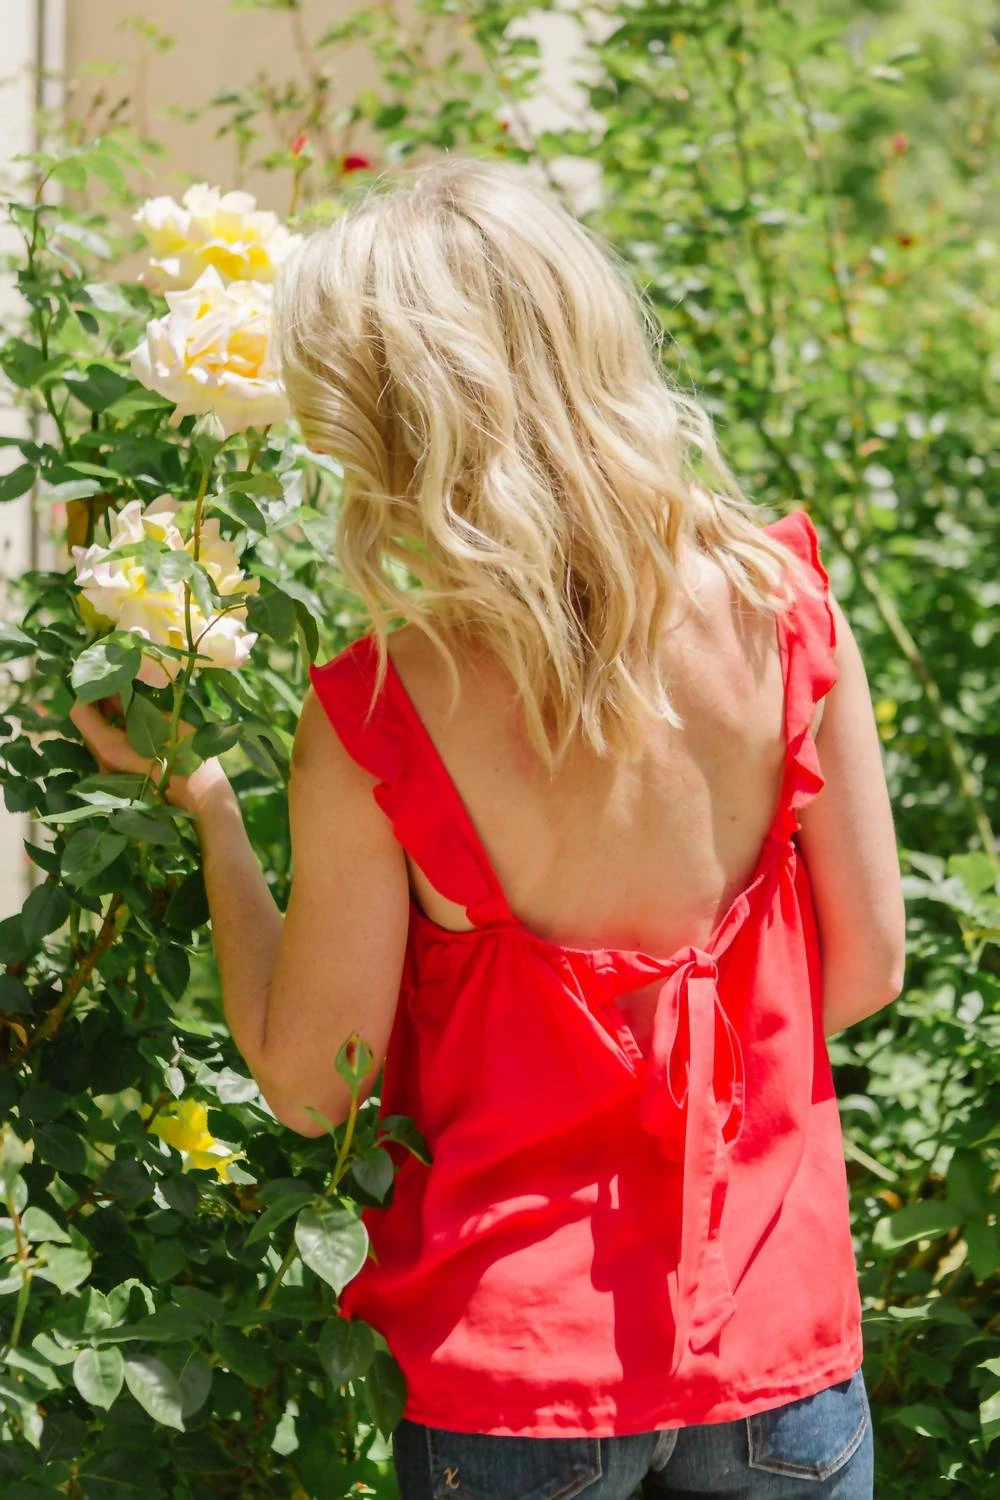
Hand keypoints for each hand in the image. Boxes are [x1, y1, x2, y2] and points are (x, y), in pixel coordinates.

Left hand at [68, 694, 233, 816]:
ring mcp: (108, 775)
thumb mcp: (161, 722)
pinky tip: (135, 726)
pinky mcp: (119, 780)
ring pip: (98, 737)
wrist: (201, 797)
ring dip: (108, 718)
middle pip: (87, 725)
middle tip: (118, 685)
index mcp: (108, 748)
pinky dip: (116, 733)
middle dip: (99, 703)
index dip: (88, 692)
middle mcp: (101, 763)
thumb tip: (115, 687)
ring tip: (128, 703)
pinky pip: (110, 750)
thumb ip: (132, 706)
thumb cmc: (185, 756)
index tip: (106, 679)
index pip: (79, 712)